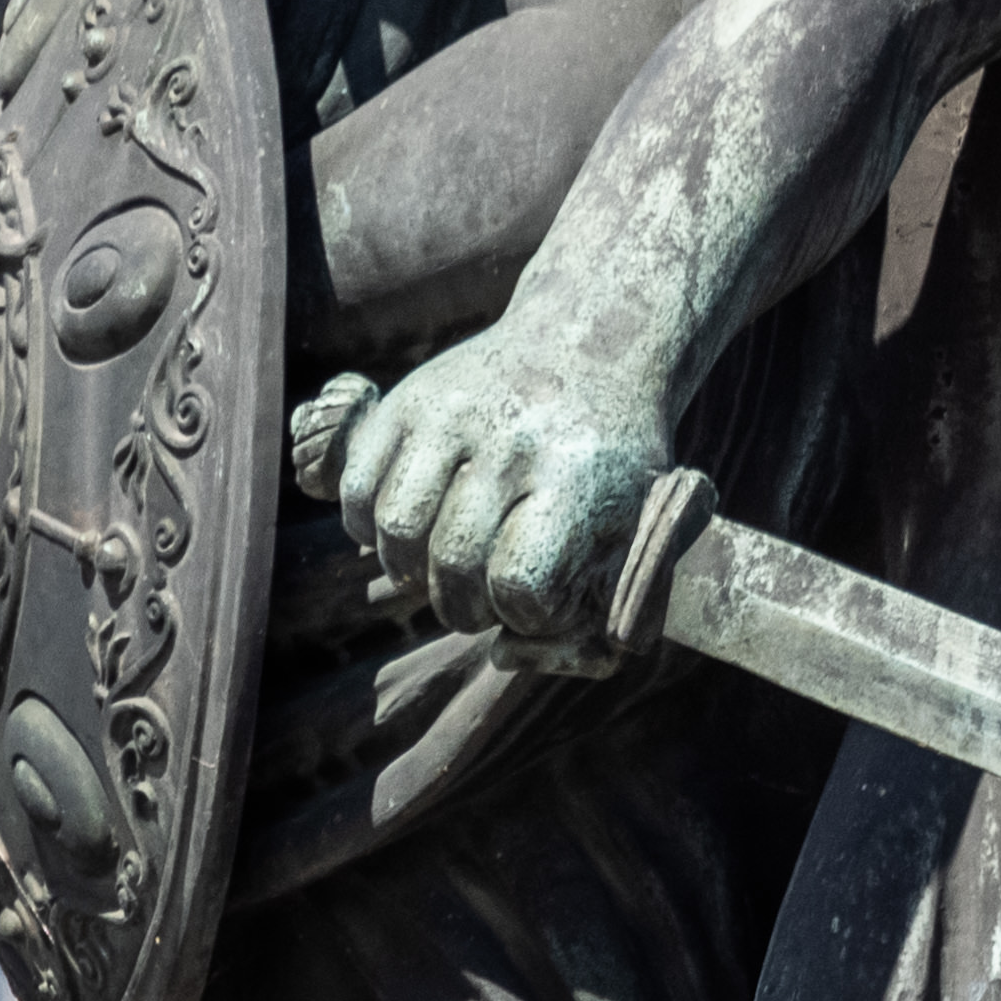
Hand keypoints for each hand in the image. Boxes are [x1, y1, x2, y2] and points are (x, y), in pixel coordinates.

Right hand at [302, 325, 673, 651]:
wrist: (591, 344)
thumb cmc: (614, 460)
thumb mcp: (641, 522)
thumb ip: (604, 606)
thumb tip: (508, 655)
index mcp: (577, 478)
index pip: (519, 583)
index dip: (520, 615)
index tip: (533, 602)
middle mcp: (511, 442)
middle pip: (452, 561)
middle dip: (462, 606)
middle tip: (478, 603)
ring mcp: (452, 415)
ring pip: (396, 528)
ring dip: (411, 572)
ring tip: (439, 572)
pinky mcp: (406, 400)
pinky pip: (359, 490)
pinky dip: (369, 528)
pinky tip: (408, 531)